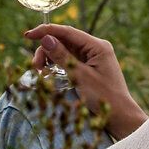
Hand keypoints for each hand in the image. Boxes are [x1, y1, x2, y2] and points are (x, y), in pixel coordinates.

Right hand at [22, 25, 147, 138]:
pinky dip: (57, 65)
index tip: (27, 35)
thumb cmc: (104, 98)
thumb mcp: (80, 77)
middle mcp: (95, 48)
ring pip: (65, 50)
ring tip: (41, 72)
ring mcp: (92, 57)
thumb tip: (46, 38)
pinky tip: (49, 73)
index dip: (46, 31)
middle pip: (64, 40)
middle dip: (47, 50)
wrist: (120, 117)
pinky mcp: (89, 67)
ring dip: (50, 58)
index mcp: (97, 46)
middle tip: (35, 66)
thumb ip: (62, 57)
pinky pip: (69, 60)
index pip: (67, 31)